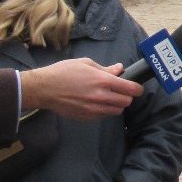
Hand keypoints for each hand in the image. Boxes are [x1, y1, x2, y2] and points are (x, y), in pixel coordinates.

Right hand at [19, 58, 142, 120]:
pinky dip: (105, 110)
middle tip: (121, 91)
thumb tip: (119, 69)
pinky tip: (97, 103)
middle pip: (126, 102)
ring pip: (116, 111)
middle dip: (127, 97)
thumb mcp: (86, 64)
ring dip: (117, 105)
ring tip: (109, 97)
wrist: (45, 88)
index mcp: (102, 80)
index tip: (137, 88)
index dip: (137, 89)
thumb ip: (105, 68)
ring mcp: (93, 109)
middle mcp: (100, 96)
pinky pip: (104, 116)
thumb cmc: (63, 72)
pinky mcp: (87, 117)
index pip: (130, 88)